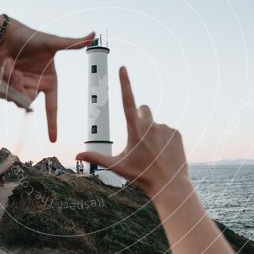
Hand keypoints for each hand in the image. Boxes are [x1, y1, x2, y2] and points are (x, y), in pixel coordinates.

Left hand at [0, 16, 94, 141]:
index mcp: (50, 82)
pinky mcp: (8, 84)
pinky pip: (4, 93)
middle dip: (21, 90)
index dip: (52, 124)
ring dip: (11, 83)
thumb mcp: (52, 42)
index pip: (53, 107)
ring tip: (11, 63)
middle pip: (28, 103)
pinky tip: (5, 64)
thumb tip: (94, 34)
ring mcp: (21, 87)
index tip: (53, 140)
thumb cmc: (31, 37)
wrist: (7, 34)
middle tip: (17, 72)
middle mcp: (36, 86)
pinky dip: (3, 79)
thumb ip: (73, 43)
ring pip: (14, 99)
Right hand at [76, 67, 188, 197]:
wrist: (170, 185)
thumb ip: (96, 158)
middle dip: (140, 117)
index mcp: (135, 130)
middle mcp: (151, 125)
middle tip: (140, 138)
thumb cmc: (141, 176)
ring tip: (154, 153)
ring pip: (155, 123)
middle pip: (143, 109)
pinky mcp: (177, 132)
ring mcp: (166, 128)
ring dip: (152, 132)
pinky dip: (164, 139)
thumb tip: (76, 155)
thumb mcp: (117, 167)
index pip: (128, 101)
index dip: (124, 83)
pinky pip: (167, 130)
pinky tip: (164, 153)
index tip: (123, 68)